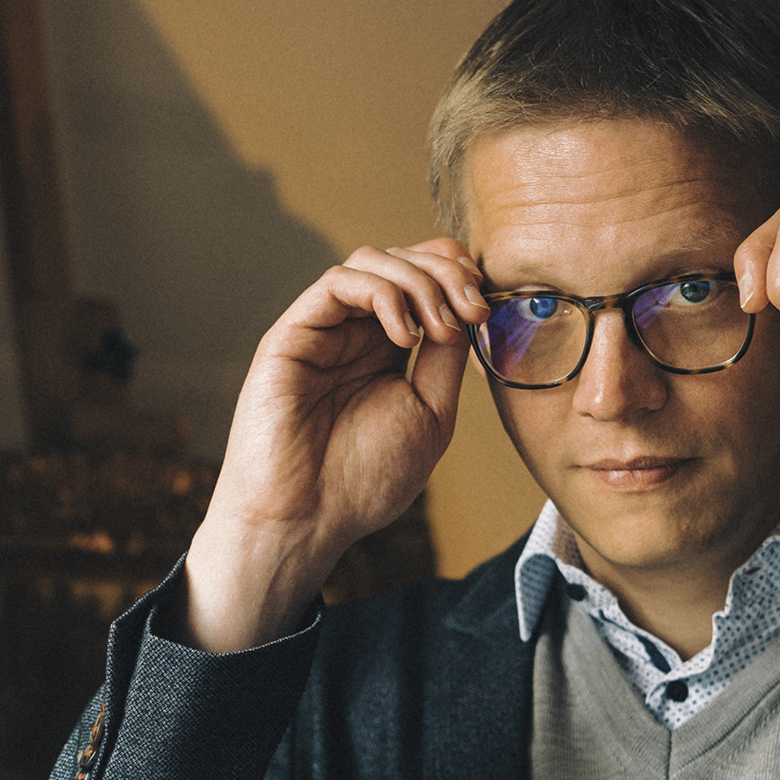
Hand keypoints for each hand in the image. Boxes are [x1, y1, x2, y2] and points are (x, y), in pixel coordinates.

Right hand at [180, 239, 488, 652]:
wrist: (307, 519)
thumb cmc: (364, 481)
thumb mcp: (430, 414)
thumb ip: (446, 359)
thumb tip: (467, 307)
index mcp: (388, 350)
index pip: (425, 281)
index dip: (460, 278)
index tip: (486, 311)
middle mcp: (355, 332)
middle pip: (404, 260)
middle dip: (448, 273)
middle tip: (473, 309)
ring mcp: (324, 330)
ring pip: (372, 261)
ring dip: (419, 282)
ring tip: (437, 330)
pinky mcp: (293, 333)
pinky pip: (338, 281)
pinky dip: (382, 294)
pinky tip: (404, 337)